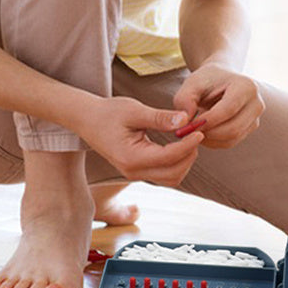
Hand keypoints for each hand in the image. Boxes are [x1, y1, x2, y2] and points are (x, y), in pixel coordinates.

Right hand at [76, 95, 203, 185]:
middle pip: (173, 174)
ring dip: (185, 161)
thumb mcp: (135, 110)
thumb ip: (160, 117)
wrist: (88, 119)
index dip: (188, 145)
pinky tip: (181, 144)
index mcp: (132, 157)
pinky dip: (177, 163)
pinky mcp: (138, 170)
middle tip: (197, 134)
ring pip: (171, 178)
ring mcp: (135, 173)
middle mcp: (133, 171)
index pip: (169, 157)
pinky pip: (164, 174)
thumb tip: (185, 119)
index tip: (200, 131)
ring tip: (190, 139)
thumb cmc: (109, 112)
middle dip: (189, 155)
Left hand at [172, 62, 264, 148]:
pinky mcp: (250, 128)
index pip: (228, 110)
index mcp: (246, 86)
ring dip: (210, 139)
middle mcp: (256, 103)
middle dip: (209, 133)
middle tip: (190, 131)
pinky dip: (214, 142)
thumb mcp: (192, 83)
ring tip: (195, 128)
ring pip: (232, 138)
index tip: (189, 124)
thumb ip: (184, 100)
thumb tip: (184, 122)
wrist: (222, 80)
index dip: (208, 121)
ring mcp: (256, 117)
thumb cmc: (207, 81)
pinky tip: (204, 131)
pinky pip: (231, 142)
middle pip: (233, 128)